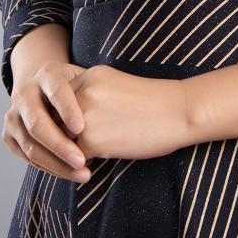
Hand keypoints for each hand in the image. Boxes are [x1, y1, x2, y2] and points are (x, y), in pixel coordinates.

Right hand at [3, 59, 90, 181]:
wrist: (44, 89)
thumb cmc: (75, 89)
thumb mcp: (84, 82)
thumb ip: (90, 95)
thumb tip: (105, 119)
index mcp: (46, 74)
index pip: (56, 91)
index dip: (67, 110)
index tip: (81, 128)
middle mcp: (24, 93)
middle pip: (37, 123)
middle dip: (60, 145)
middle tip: (82, 161)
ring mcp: (13, 115)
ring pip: (30, 145)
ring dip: (56, 163)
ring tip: (82, 174)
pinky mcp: (8, 136)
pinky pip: (27, 157)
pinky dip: (48, 167)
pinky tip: (69, 173)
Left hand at [70, 65, 190, 161]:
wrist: (180, 112)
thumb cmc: (154, 103)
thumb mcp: (115, 86)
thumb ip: (90, 97)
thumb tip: (68, 123)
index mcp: (87, 76)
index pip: (60, 103)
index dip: (70, 119)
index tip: (91, 126)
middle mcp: (81, 92)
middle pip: (57, 121)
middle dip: (68, 135)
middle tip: (91, 142)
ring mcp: (83, 115)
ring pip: (63, 140)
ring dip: (75, 149)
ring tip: (99, 148)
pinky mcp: (90, 139)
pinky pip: (75, 157)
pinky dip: (86, 162)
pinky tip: (105, 157)